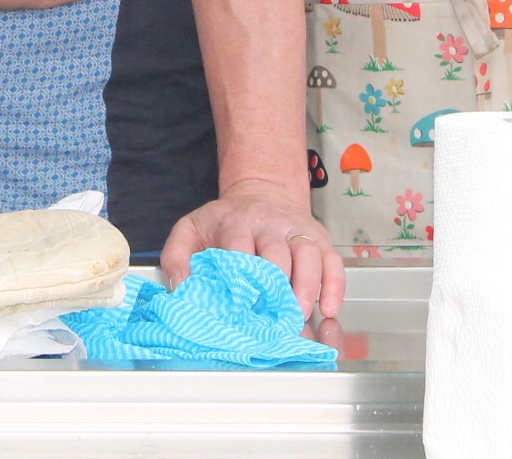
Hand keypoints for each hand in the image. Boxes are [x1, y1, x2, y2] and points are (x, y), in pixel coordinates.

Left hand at [161, 180, 343, 321]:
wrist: (262, 193)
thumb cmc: (225, 221)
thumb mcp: (190, 229)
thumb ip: (176, 256)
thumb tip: (181, 288)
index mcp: (236, 222)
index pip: (240, 248)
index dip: (241, 277)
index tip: (239, 305)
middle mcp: (270, 224)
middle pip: (277, 253)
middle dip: (276, 286)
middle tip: (272, 318)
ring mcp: (297, 230)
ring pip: (308, 255)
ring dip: (307, 287)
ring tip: (300, 315)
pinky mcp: (319, 239)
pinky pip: (333, 260)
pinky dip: (335, 285)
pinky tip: (330, 307)